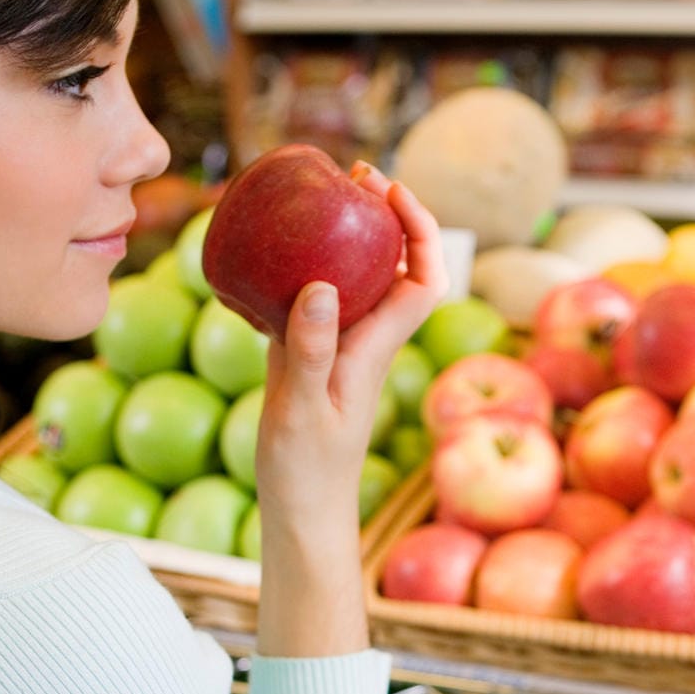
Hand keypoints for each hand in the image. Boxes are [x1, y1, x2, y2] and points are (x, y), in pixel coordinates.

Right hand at [252, 166, 445, 657]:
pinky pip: (314, 300)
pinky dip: (302, 270)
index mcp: (375, 348)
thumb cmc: (307, 473)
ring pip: (357, 280)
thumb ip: (310, 349)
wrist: (302, 517)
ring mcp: (338, 350)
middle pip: (396, 267)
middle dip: (385, 217)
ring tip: (320, 199)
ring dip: (347, 237)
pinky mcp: (308, 359)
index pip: (423, 278)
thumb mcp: (302, 409)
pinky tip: (271, 256)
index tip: (390, 191)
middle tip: (352, 177)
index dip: (419, 229)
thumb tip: (323, 286)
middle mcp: (365, 342)